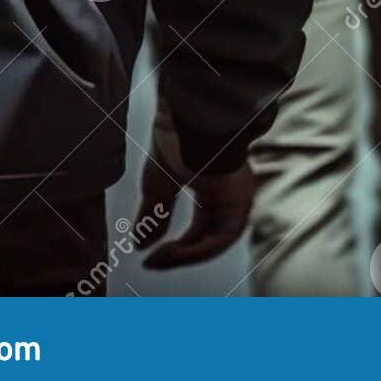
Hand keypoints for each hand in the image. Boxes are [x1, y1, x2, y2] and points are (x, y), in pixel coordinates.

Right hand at [137, 145, 254, 270]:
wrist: (187, 118)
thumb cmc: (175, 137)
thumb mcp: (158, 182)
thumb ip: (154, 213)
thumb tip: (141, 244)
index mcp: (215, 183)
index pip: (202, 225)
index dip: (179, 245)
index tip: (148, 256)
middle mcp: (230, 191)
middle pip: (210, 235)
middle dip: (180, 253)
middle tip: (153, 262)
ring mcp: (237, 195)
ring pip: (217, 240)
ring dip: (186, 255)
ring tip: (159, 259)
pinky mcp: (239, 199)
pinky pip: (222, 237)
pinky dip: (197, 250)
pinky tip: (173, 252)